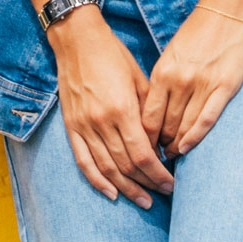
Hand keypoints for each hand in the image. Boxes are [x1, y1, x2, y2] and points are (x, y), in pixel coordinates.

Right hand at [49, 6, 174, 207]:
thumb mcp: (140, 78)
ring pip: (106, 168)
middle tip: (163, 194)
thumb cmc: (113, 55)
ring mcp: (83, 126)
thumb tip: (161, 143)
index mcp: (122, 109)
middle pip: (126, 165)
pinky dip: (97, 181)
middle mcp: (101, 122)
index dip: (158, 173)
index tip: (171, 183)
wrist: (78, 40)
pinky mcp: (71, 126)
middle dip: (147, 183)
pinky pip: (83, 161)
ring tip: (143, 200)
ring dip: (126, 188)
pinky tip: (111, 193)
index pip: (142, 154)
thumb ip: (150, 112)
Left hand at [142, 5, 242, 158]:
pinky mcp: (223, 87)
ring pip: (184, 126)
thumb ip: (161, 82)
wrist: (224, 12)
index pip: (147, 116)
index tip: (144, 146)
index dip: (144, 137)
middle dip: (160, 145)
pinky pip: (206, 119)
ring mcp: (201, 85)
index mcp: (162, 73)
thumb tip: (152, 112)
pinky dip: (195, 137)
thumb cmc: (196, 34)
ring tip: (174, 154)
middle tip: (159, 156)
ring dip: (177, 144)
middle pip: (165, 125)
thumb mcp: (169, 56)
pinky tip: (188, 147)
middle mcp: (179, 81)